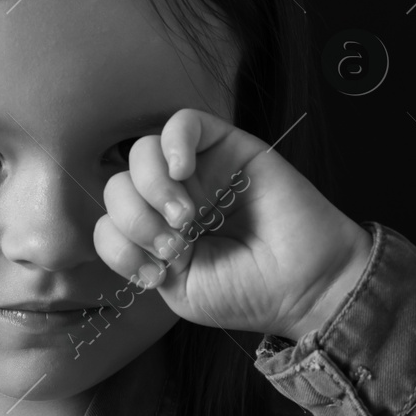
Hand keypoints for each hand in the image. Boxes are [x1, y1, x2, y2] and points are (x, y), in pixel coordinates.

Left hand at [94, 108, 372, 341]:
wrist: (305, 285)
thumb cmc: (248, 292)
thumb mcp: (180, 288)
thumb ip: (145, 254)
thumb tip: (133, 223)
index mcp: (158, 234)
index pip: (110, 223)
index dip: (119, 246)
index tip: (154, 273)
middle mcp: (173, 198)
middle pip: (118, 185)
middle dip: (135, 219)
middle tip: (175, 246)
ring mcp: (199, 170)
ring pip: (142, 152)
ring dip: (151, 187)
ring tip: (186, 217)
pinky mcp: (228, 146)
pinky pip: (183, 122)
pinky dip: (172, 143)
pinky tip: (183, 171)